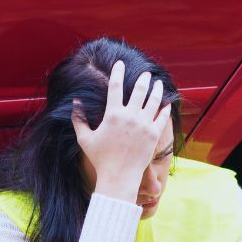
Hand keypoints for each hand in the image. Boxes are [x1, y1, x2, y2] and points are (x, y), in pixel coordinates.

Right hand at [71, 60, 170, 203]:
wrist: (119, 177)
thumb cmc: (100, 159)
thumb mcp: (85, 139)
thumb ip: (78, 119)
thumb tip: (75, 102)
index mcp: (113, 115)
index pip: (115, 86)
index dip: (118, 72)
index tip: (120, 64)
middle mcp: (130, 116)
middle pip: (139, 89)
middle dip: (143, 78)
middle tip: (145, 73)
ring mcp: (144, 125)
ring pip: (153, 100)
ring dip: (156, 89)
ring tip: (157, 83)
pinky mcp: (154, 135)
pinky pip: (162, 116)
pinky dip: (165, 107)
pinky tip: (166, 102)